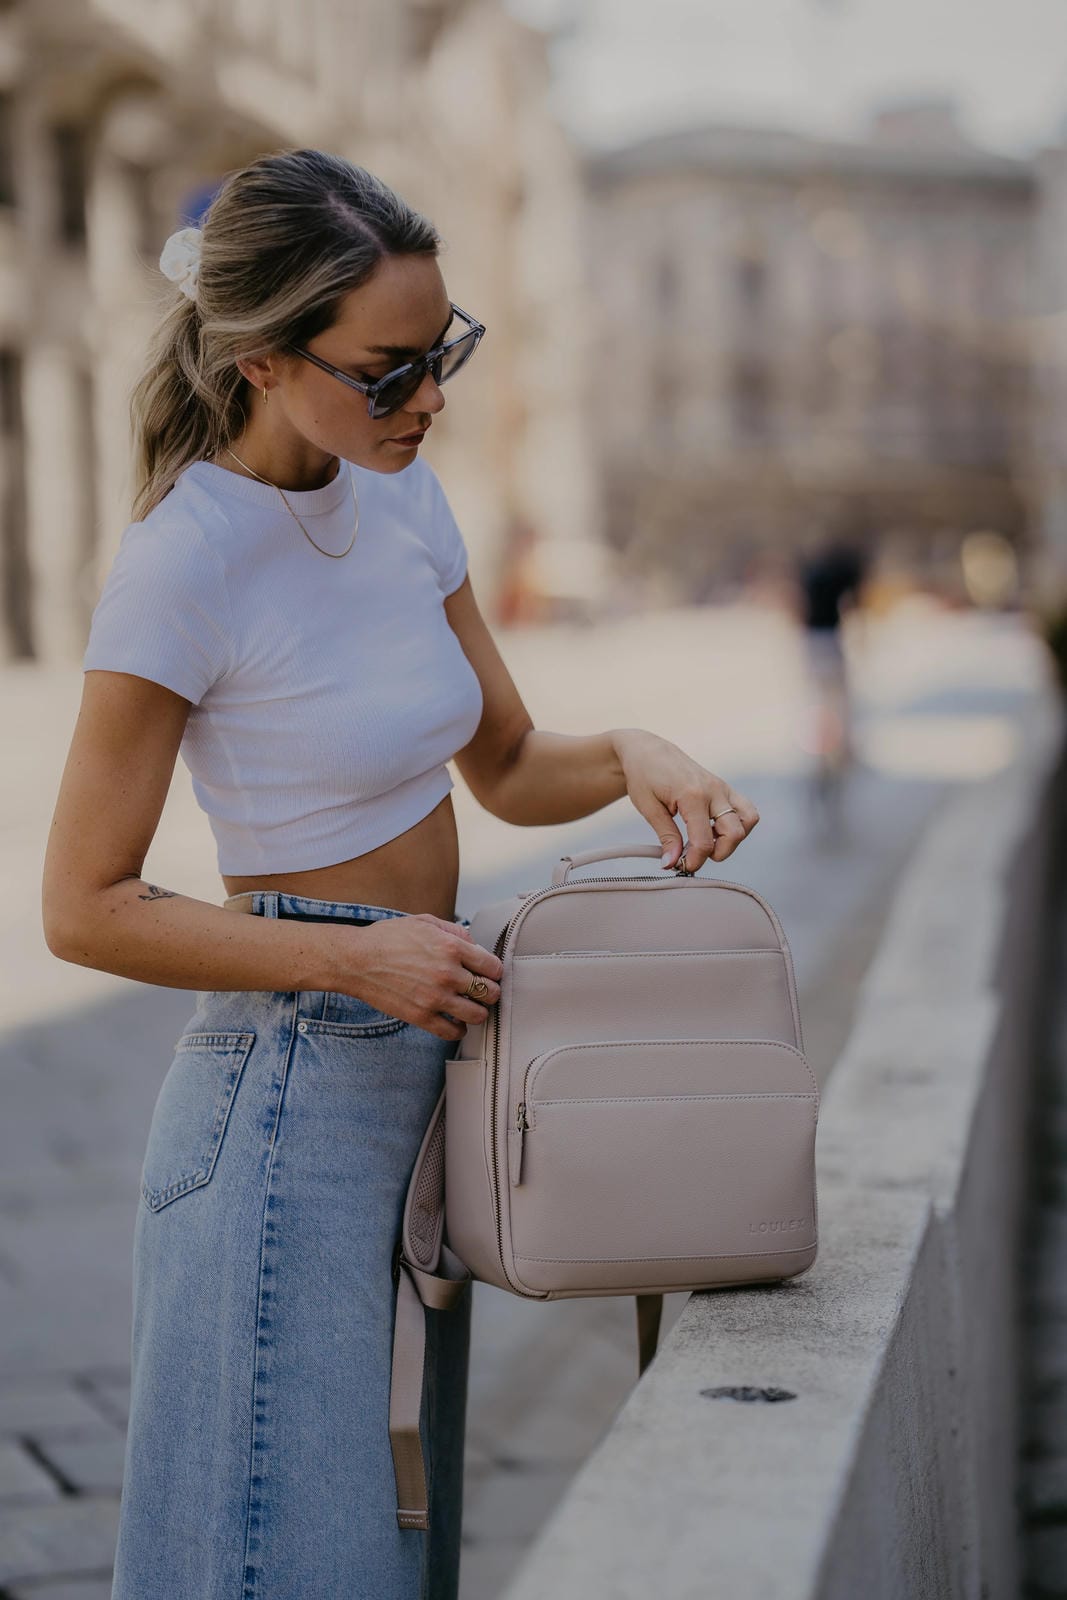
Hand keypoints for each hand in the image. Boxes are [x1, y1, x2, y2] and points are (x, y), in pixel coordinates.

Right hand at [336, 914, 502, 1041]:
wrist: (357, 960)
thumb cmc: (388, 938)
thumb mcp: (425, 922)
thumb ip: (455, 931)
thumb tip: (476, 946)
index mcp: (451, 947)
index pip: (494, 967)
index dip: (493, 971)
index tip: (487, 973)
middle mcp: (448, 974)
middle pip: (491, 992)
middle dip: (490, 992)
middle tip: (481, 991)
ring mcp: (435, 998)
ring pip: (478, 1015)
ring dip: (477, 1012)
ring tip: (469, 1006)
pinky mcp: (421, 1016)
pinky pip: (453, 1032)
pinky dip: (459, 1029)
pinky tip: (454, 1020)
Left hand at [611, 728, 759, 874]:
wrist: (648, 750)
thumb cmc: (644, 775)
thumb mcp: (648, 808)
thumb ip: (666, 837)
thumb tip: (672, 863)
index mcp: (692, 795)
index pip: (704, 842)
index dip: (695, 861)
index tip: (682, 866)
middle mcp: (714, 791)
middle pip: (735, 833)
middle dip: (719, 853)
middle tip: (694, 853)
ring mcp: (722, 788)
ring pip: (748, 820)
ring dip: (733, 838)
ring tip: (707, 840)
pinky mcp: (725, 788)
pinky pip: (745, 809)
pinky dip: (736, 824)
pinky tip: (713, 829)